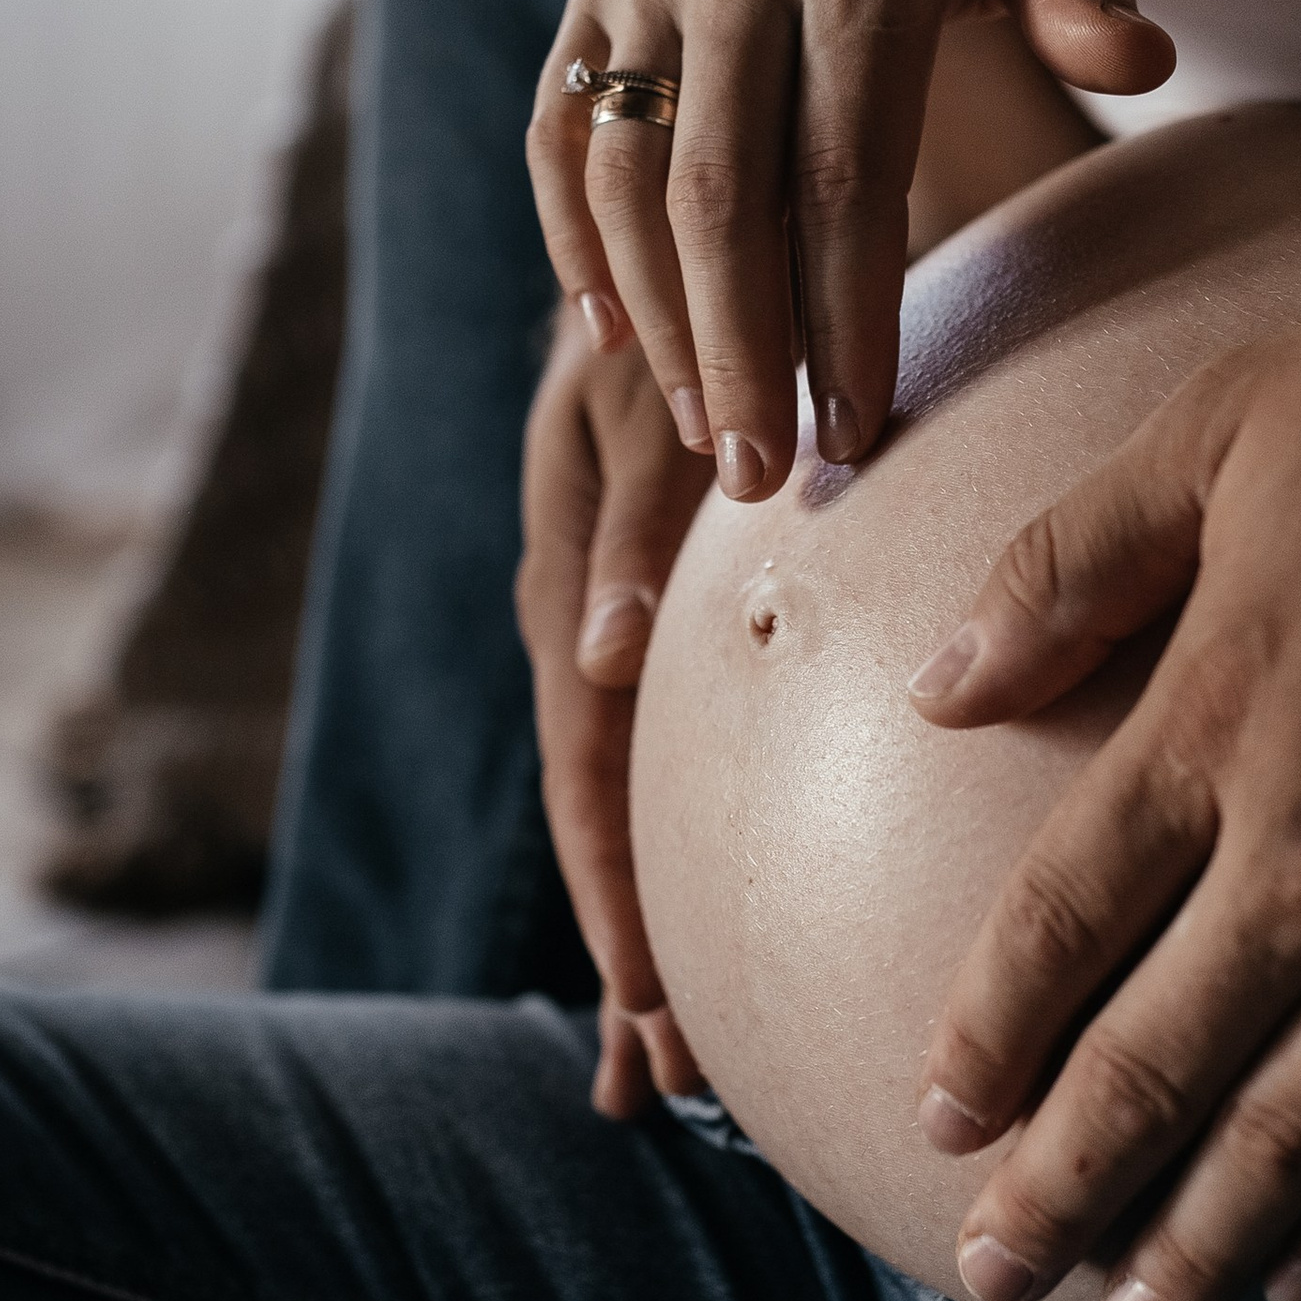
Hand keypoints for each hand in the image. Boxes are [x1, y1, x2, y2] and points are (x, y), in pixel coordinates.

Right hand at [516, 314, 713, 1117]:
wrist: (723, 218)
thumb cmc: (694, 303)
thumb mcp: (646, 408)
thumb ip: (620, 530)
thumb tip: (594, 660)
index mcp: (576, 587)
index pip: (588, 779)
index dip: (618, 903)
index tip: (654, 1015)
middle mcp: (584, 622)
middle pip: (598, 819)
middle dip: (625, 951)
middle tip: (660, 1081)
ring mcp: (613, 622)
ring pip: (618, 804)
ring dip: (637, 928)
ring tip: (657, 1066)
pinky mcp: (650, 611)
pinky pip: (641, 755)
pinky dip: (655, 860)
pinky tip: (667, 955)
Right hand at [525, 0, 1170, 502]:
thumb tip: (1144, 62)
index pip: (846, 166)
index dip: (846, 311)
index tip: (860, 432)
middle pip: (721, 192)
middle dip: (741, 351)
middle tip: (764, 480)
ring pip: (628, 177)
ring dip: (662, 322)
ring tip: (711, 440)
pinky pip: (561, 133)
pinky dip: (576, 242)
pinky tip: (617, 343)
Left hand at [908, 255, 1300, 1300]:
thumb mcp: (1226, 424)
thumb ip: (1069, 562)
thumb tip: (939, 685)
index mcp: (1224, 718)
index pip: (1060, 923)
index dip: (990, 1037)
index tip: (939, 1117)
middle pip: (1159, 1060)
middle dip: (1065, 1185)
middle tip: (995, 1271)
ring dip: (1210, 1240)